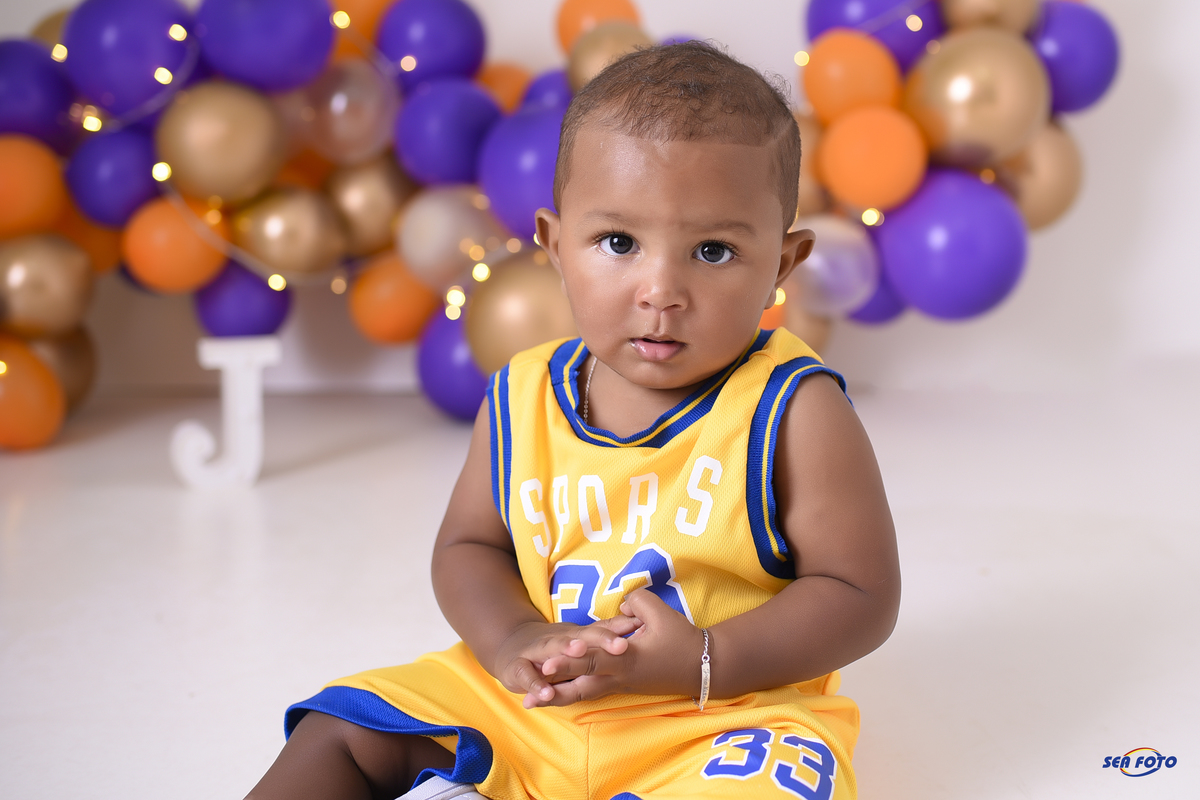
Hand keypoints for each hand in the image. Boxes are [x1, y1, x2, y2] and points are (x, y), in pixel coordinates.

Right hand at [492, 616, 640, 708]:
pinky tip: (546, 693)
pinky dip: (535, 684)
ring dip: (566, 649)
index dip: (620, 630)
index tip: (642, 628)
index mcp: (576, 636)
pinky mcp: (517, 668)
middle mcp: (558, 640)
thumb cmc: (554, 647)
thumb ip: (605, 634)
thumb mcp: (579, 639)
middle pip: (582, 637)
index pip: (601, 630)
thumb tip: (640, 624)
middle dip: (601, 640)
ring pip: (553, 648)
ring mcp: (537, 652)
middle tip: (621, 646)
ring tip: (580, 651)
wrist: (510, 649)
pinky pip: (526, 676)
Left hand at [526, 588, 704, 707]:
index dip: (569, 659)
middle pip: (580, 684)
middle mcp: (618, 676)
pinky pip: (591, 692)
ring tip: (532, 702)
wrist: (702, 667)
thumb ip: (634, 601)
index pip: (593, 659)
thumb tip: (618, 605)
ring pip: (583, 694)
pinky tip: (556, 695)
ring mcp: (619, 684)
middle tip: (528, 693)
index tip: (546, 663)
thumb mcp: (660, 612)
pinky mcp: (621, 686)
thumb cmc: (682, 639)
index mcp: (626, 659)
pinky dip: (572, 694)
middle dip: (553, 687)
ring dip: (558, 697)